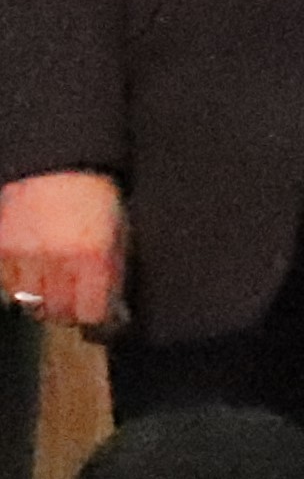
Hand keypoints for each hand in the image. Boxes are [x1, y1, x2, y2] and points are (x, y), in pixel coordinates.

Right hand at [0, 169, 123, 335]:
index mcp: (94, 256)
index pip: (91, 311)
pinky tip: (31, 271)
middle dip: (66, 310)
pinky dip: (17, 282)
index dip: (94, 315)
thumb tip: (109, 307)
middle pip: (57, 311)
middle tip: (71, 303)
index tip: (94, 313)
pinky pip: (7, 282)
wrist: (60, 163)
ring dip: (39, 298)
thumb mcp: (117, 232)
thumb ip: (111, 269)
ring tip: (50, 285)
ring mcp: (26, 253)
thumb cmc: (96, 197)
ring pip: (28, 300)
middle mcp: (58, 259)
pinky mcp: (2, 246)